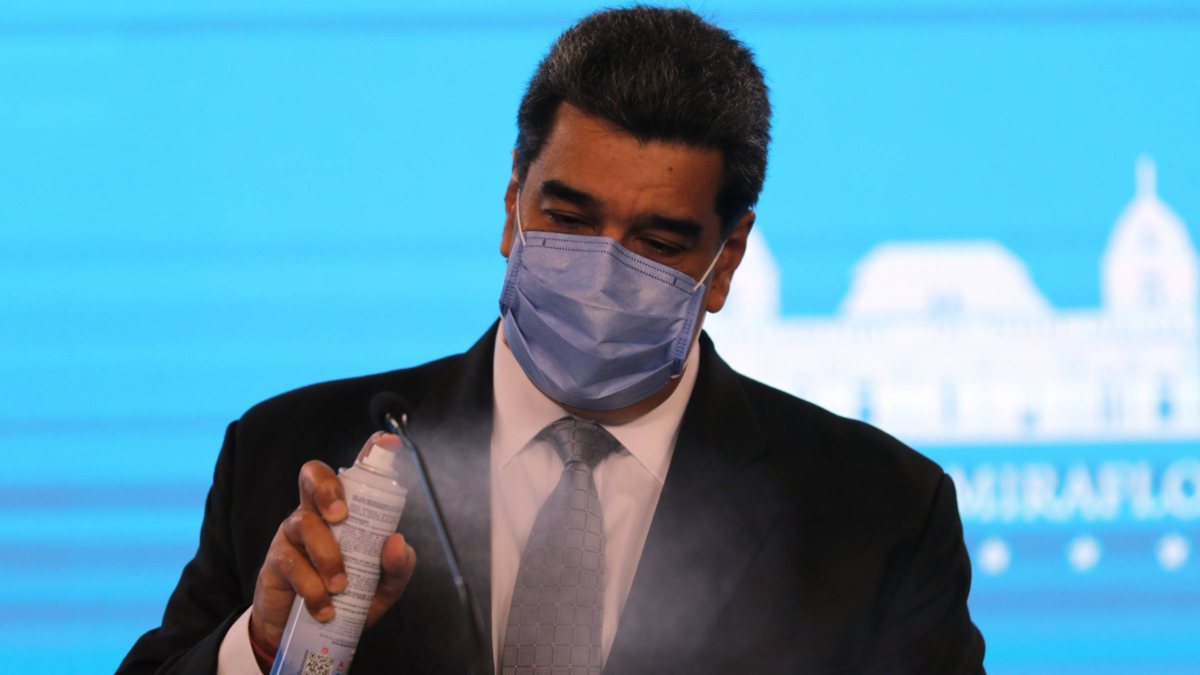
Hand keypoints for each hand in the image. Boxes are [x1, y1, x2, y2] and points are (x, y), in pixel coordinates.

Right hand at [249, 432, 416, 657]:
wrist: (307, 634)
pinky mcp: (277, 560)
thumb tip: (396, 542)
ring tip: (341, 586)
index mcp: (346, 510)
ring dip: (327, 555)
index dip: (369, 451)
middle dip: (328, 487)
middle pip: (312, 475)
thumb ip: (397, 567)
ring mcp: (294, 533)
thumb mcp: (382, 587)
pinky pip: (293, 563)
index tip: (387, 442)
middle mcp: (317, 512)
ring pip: (305, 522)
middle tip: (342, 516)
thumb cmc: (348, 598)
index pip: (355, 473)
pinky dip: (313, 587)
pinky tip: (325, 606)